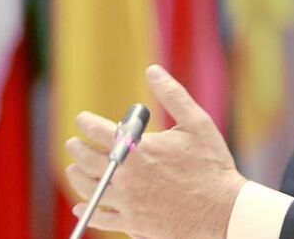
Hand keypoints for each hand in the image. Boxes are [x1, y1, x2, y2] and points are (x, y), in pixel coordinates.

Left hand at [65, 65, 246, 238]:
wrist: (221, 211)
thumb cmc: (212, 165)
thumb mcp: (197, 123)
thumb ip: (173, 95)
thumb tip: (153, 71)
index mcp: (139, 150)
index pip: (100, 132)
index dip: (87, 123)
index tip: (82, 119)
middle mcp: (127, 176)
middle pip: (89, 160)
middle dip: (78, 149)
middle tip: (73, 144)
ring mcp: (128, 202)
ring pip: (90, 188)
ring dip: (77, 176)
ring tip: (73, 170)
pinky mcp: (132, 222)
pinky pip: (100, 217)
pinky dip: (86, 211)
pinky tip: (80, 206)